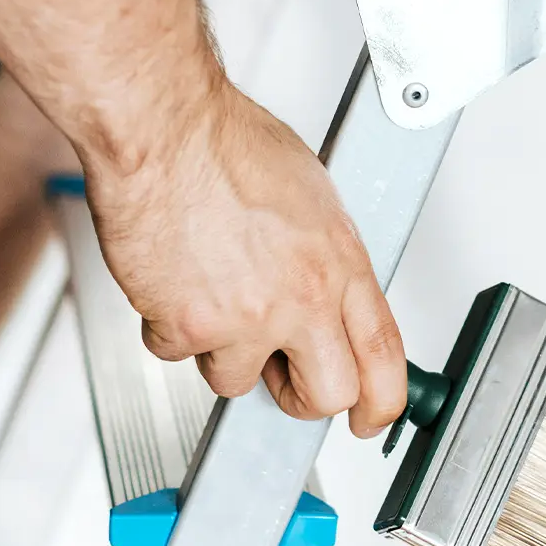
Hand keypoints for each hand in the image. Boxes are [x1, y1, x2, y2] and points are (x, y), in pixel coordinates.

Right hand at [82, 79, 406, 438]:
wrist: (161, 128)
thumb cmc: (223, 142)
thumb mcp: (309, 194)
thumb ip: (323, 254)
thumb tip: (325, 286)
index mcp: (340, 262)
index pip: (384, 355)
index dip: (382, 401)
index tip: (370, 418)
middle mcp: (302, 297)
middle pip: (327, 394)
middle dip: (300, 396)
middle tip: (279, 375)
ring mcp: (247, 317)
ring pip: (237, 380)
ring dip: (218, 349)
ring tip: (206, 290)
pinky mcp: (190, 326)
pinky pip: (176, 353)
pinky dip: (166, 324)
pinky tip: (170, 278)